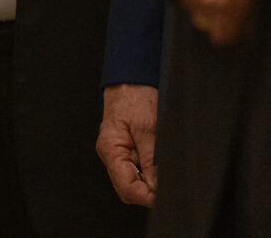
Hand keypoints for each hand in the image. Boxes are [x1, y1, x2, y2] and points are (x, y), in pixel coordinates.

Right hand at [96, 83, 156, 205]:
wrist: (130, 81)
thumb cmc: (134, 98)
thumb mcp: (148, 128)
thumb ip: (151, 159)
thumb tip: (157, 186)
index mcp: (110, 149)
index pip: (126, 187)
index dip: (146, 196)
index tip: (164, 196)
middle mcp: (110, 154)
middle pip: (127, 189)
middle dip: (147, 192)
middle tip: (166, 186)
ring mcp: (116, 152)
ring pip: (132, 182)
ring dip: (148, 183)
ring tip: (162, 173)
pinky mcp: (124, 149)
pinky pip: (135, 171)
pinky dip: (148, 173)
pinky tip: (157, 165)